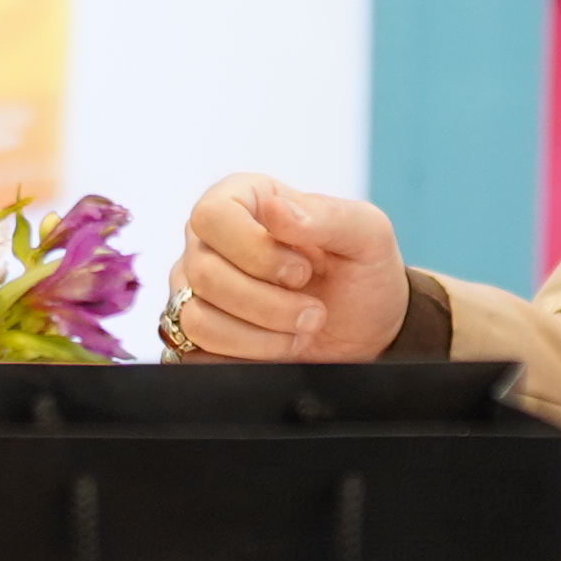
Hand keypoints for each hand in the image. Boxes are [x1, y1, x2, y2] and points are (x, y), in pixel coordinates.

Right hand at [168, 174, 406, 363]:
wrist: (366, 329)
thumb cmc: (363, 271)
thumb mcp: (367, 235)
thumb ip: (326, 216)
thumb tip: (274, 209)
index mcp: (243, 200)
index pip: (212, 216)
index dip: (255, 251)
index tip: (302, 271)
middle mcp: (208, 242)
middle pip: (204, 274)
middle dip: (268, 305)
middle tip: (314, 312)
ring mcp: (194, 291)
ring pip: (195, 320)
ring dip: (259, 338)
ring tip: (301, 331)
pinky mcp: (194, 336)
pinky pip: (193, 355)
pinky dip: (244, 360)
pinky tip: (278, 349)